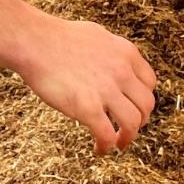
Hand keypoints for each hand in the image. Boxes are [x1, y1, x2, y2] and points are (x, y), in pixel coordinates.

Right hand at [7, 15, 156, 153]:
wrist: (34, 42)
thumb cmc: (56, 38)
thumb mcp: (97, 36)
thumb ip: (111, 52)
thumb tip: (114, 64)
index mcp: (126, 53)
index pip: (149, 83)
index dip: (142, 99)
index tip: (133, 108)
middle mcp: (122, 71)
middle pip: (146, 105)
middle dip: (140, 121)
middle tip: (127, 129)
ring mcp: (106, 90)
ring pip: (133, 123)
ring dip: (128, 138)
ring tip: (116, 143)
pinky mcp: (88, 107)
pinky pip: (107, 135)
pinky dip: (106, 146)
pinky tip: (99, 148)